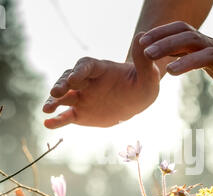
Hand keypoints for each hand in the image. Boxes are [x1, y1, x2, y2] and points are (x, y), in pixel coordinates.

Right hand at [43, 33, 159, 128]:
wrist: (136, 100)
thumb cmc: (143, 84)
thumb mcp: (148, 75)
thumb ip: (143, 60)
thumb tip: (141, 37)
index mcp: (100, 69)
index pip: (86, 66)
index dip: (80, 72)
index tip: (74, 79)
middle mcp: (86, 82)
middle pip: (69, 80)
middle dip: (62, 85)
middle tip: (55, 93)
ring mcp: (82, 97)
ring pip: (63, 98)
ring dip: (53, 102)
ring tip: (46, 109)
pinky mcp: (80, 113)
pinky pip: (66, 117)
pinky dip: (57, 120)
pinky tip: (47, 124)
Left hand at [140, 21, 212, 101]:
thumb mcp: (206, 59)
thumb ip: (187, 54)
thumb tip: (164, 51)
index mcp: (206, 46)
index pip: (181, 33)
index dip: (161, 35)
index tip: (141, 43)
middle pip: (191, 40)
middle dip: (167, 44)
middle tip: (146, 54)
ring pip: (210, 55)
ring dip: (188, 61)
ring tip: (171, 72)